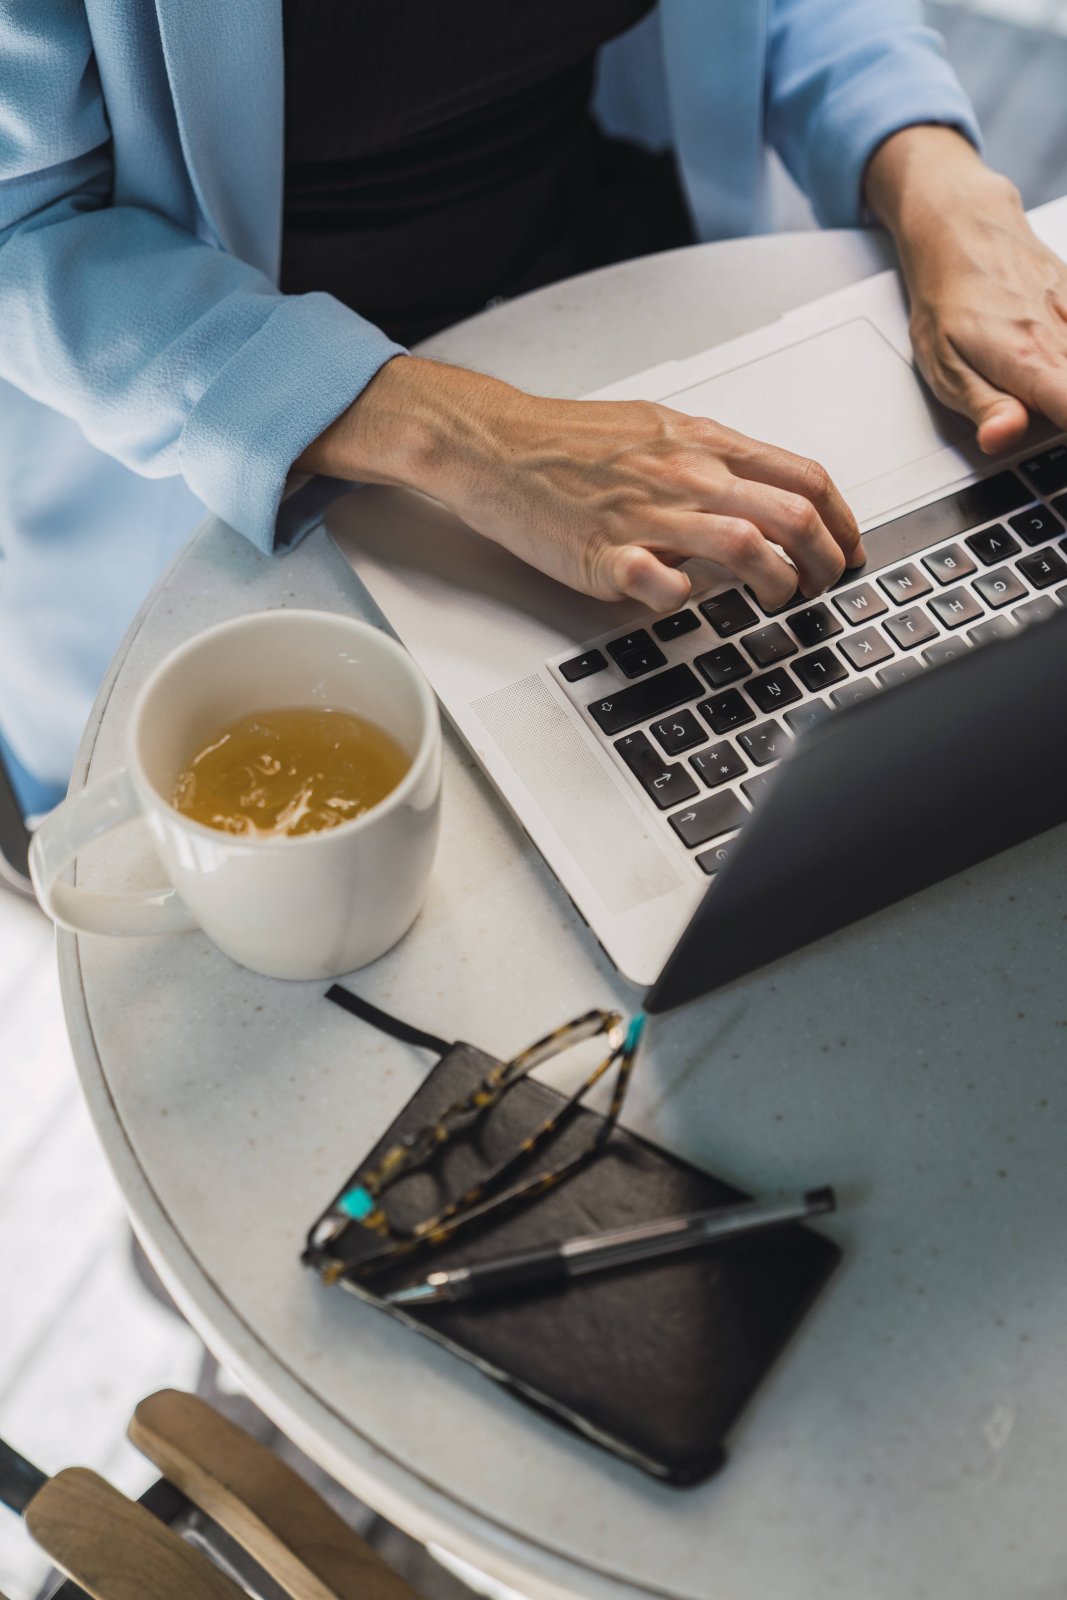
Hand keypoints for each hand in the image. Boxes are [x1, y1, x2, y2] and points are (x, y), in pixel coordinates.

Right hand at [298, 356, 862, 611]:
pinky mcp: (608, 555)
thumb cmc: (570, 443)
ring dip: (778, 586)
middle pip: (792, 516)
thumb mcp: (657, 430)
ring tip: (776, 603)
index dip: (842, 521)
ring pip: (748, 549)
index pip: (803, 477)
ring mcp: (649, 515)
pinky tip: (686, 601)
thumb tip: (761, 498)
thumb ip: (713, 462)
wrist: (497, 446)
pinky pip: (665, 584)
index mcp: (703, 443)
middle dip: (827, 562)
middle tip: (825, 588)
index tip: (848, 550)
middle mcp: (687, 475)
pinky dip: (688, 599)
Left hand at [866, 125, 1066, 455]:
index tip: (1060, 442)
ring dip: (1061, 379)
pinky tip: (1053, 358)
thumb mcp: (944, 367)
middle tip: (1046, 409)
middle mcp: (1058, 335)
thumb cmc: (945, 299)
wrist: (960, 228)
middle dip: (1062, 404)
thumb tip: (1003, 438)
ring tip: (1045, 384)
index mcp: (1025, 360)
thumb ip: (984, 407)